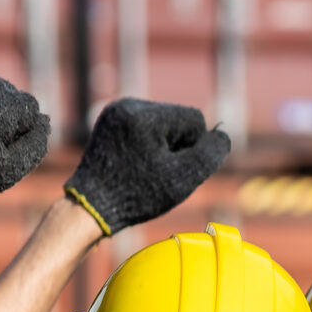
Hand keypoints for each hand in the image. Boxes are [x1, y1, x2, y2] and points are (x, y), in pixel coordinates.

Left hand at [63, 100, 231, 233]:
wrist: (90, 206)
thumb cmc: (137, 196)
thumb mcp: (182, 179)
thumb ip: (210, 154)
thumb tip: (222, 136)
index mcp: (145, 115)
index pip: (194, 120)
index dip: (192, 148)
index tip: (172, 169)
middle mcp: (128, 105)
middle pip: (177, 118)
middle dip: (176, 144)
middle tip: (156, 171)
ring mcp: (116, 110)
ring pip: (162, 121)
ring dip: (162, 143)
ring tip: (144, 168)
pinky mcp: (110, 119)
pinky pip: (143, 124)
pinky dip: (147, 142)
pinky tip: (135, 162)